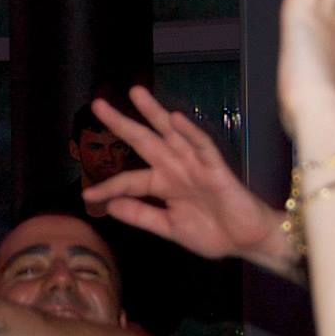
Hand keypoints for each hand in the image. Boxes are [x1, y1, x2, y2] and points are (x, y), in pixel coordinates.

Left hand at [82, 86, 282, 263]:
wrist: (247, 242)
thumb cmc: (213, 233)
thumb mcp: (170, 227)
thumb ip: (142, 215)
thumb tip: (110, 206)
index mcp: (163, 184)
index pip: (130, 180)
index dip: (109, 186)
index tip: (87, 196)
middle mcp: (176, 168)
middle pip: (145, 141)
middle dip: (122, 123)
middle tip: (97, 105)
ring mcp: (196, 165)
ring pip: (172, 134)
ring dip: (154, 113)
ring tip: (136, 93)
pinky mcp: (217, 170)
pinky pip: (203, 147)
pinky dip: (190, 133)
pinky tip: (176, 119)